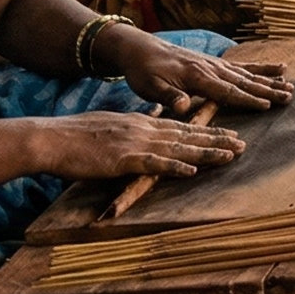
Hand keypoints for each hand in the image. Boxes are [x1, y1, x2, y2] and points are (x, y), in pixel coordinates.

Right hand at [5, 110, 245, 181]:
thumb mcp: (110, 125)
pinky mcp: (123, 159)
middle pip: (187, 135)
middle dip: (216, 140)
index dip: (206, 131)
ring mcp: (134, 143)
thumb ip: (132, 127)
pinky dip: (175, 167)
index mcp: (140, 123)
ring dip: (206, 152)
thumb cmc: (76, 136)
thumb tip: (149, 123)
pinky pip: (154, 164)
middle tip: (242, 144)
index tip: (228, 134)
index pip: (181, 126)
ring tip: (231, 155)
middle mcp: (143, 129)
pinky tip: (192, 170)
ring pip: (179, 148)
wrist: (52, 138)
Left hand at [100, 29, 294, 115]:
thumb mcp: (148, 87)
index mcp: (196, 76)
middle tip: (289, 95)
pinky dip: (260, 68)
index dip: (247, 99)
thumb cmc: (142, 71)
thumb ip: (167, 98)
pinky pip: (241, 66)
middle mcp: (210, 67)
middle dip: (267, 89)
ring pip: (246, 73)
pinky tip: (278, 68)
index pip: (226, 91)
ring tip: (289, 84)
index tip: (267, 105)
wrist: (138, 48)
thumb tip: (182, 108)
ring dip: (268, 79)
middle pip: (243, 81)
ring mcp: (214, 63)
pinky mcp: (214, 61)